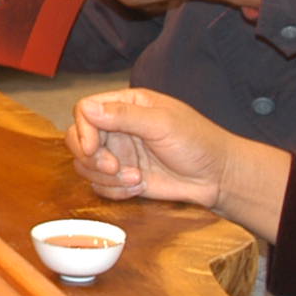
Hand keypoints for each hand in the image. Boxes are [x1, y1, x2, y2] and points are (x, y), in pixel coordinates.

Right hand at [67, 88, 287, 240]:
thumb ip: (124, 116)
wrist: (217, 178)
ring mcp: (119, 154)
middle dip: (91, 157)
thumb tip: (87, 109)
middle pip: (77, 138)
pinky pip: (100, 186)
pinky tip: (138, 187)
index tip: (93, 148)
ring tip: (135, 178)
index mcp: (127, 105)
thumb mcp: (162, 124)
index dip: (84, 130)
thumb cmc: (198, 143)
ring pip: (85, 165)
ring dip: (105, 177)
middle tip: (113, 167)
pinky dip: (114, 191)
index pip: (85, 110)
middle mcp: (118, 128)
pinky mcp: (123, 178)